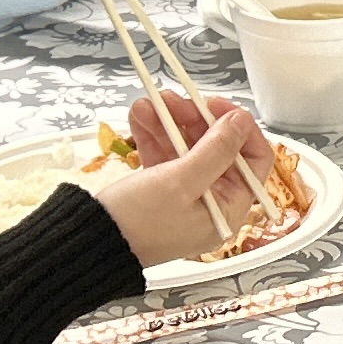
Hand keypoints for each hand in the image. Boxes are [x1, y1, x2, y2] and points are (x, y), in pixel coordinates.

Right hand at [76, 85, 267, 271]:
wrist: (89, 243)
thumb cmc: (137, 224)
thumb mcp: (181, 181)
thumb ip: (215, 150)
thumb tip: (241, 123)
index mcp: (228, 208)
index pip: (253, 160)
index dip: (239, 129)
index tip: (216, 106)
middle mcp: (211, 202)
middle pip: (217, 148)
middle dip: (194, 119)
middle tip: (174, 100)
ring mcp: (185, 195)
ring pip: (187, 146)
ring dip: (169, 122)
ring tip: (149, 103)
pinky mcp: (160, 189)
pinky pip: (165, 155)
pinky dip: (154, 135)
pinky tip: (140, 117)